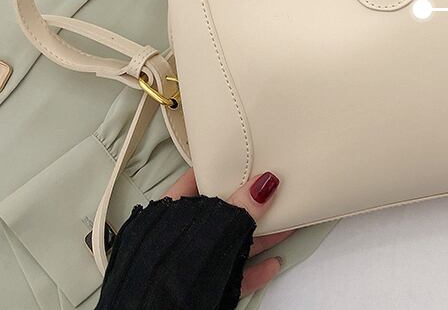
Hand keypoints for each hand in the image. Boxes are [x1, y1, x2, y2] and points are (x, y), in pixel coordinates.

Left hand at [164, 168, 293, 296]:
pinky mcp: (206, 289)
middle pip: (221, 213)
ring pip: (232, 244)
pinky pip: (234, 275)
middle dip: (249, 203)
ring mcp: (194, 263)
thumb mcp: (208, 228)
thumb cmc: (161, 272)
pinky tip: (272, 264)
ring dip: (260, 236)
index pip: (196, 180)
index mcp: (170, 214)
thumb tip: (265, 183)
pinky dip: (254, 271)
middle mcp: (182, 237)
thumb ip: (237, 208)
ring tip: (286, 223)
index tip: (245, 158)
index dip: (220, 168)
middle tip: (274, 189)